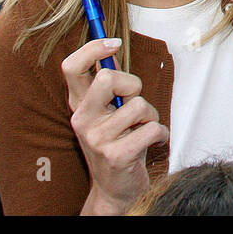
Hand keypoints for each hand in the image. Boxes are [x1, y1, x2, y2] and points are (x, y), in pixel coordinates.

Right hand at [62, 37, 168, 215]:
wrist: (114, 189)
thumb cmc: (117, 142)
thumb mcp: (106, 112)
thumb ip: (108, 84)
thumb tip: (111, 47)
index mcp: (79, 105)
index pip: (72, 67)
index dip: (93, 49)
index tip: (114, 44)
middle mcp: (82, 120)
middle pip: (108, 78)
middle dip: (133, 84)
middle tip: (135, 102)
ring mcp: (97, 139)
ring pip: (139, 104)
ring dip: (150, 115)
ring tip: (142, 129)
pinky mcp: (116, 155)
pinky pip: (152, 128)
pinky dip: (160, 133)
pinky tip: (152, 142)